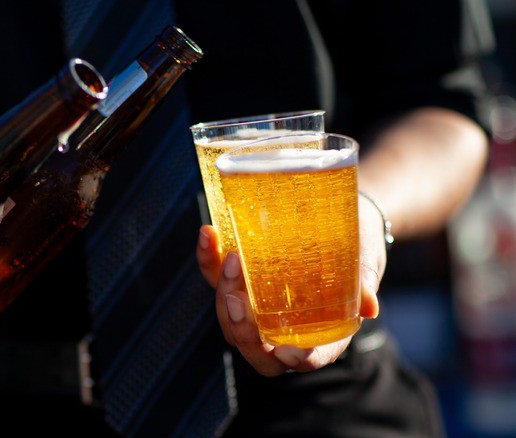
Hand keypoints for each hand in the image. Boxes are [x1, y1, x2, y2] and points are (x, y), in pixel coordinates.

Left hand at [196, 198, 384, 375]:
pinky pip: (215, 278)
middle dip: (241, 330)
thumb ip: (365, 280)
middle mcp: (285, 325)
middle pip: (256, 346)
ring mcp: (257, 305)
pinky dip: (207, 260)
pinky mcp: (240, 279)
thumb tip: (370, 305)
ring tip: (229, 259)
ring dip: (222, 293)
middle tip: (237, 298)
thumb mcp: (368, 257)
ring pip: (230, 318)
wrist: (342, 214)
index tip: (287, 351)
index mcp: (322, 331)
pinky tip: (208, 234)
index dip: (296, 360)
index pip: (307, 357)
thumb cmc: (361, 243)